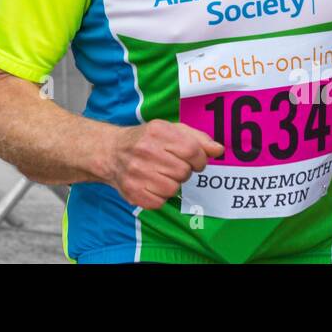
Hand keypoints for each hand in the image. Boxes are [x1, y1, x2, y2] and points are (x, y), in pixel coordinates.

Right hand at [104, 120, 223, 210]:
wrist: (112, 151)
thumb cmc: (147, 140)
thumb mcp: (171, 130)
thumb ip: (198, 138)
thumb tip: (219, 150)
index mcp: (158, 131)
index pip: (192, 151)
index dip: (199, 159)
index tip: (195, 160)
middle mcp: (145, 150)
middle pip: (183, 172)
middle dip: (183, 171)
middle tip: (172, 166)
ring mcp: (136, 171)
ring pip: (173, 189)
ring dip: (172, 184)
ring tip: (161, 174)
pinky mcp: (132, 191)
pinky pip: (159, 202)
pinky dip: (160, 196)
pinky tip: (152, 184)